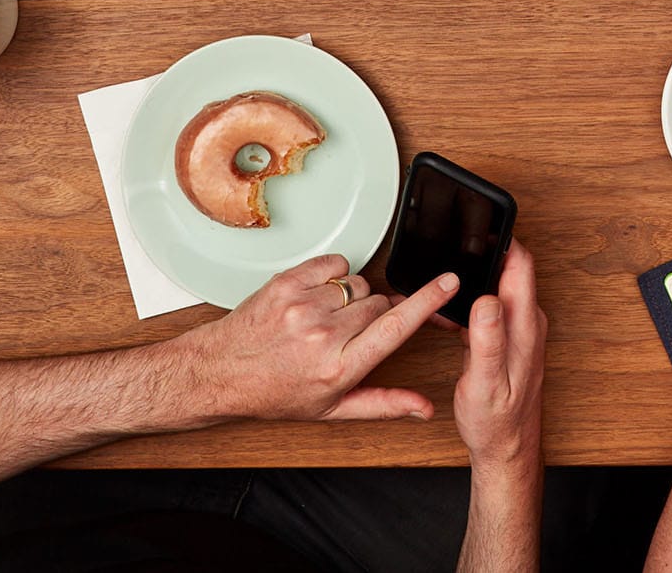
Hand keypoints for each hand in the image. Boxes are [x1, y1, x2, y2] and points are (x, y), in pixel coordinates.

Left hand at [184, 255, 460, 423]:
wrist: (221, 372)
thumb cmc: (276, 392)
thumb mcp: (332, 408)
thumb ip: (384, 403)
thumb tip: (424, 407)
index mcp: (341, 367)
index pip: (397, 326)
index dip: (428, 301)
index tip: (450, 281)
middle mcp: (324, 335)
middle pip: (379, 303)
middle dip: (375, 313)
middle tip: (350, 332)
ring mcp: (304, 306)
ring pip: (358, 284)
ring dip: (351, 297)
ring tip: (325, 318)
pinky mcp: (287, 283)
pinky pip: (333, 264)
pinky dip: (331, 276)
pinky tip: (315, 297)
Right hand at [455, 242, 545, 472]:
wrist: (506, 448)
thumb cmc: (496, 421)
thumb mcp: (485, 382)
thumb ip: (488, 340)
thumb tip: (487, 300)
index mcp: (525, 326)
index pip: (521, 265)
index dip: (500, 240)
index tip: (475, 228)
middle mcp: (528, 322)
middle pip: (510, 269)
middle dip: (483, 254)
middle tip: (451, 248)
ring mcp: (520, 329)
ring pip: (498, 287)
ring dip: (474, 280)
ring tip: (443, 283)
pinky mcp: (509, 338)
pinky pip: (491, 306)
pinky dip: (470, 304)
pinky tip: (448, 316)